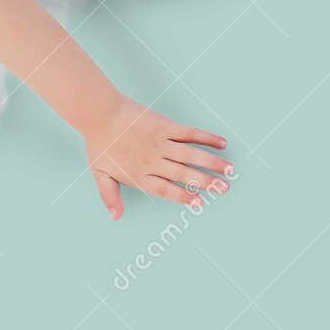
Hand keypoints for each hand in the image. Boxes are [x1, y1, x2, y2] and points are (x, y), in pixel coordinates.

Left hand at [82, 95, 232, 218]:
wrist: (99, 113)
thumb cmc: (99, 143)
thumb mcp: (100, 173)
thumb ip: (110, 196)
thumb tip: (116, 217)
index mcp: (139, 175)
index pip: (165, 189)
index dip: (183, 196)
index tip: (200, 203)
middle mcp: (153, 160)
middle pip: (183, 174)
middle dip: (206, 182)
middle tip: (224, 188)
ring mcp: (160, 142)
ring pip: (191, 155)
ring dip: (212, 162)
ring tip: (230, 170)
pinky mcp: (165, 126)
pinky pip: (189, 133)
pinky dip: (206, 138)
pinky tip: (221, 143)